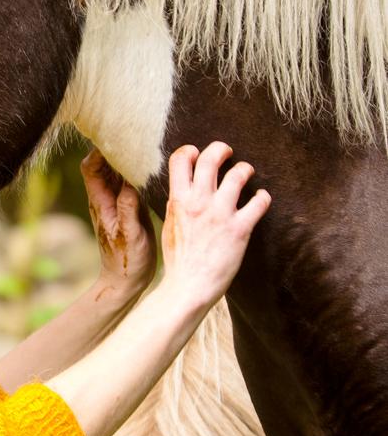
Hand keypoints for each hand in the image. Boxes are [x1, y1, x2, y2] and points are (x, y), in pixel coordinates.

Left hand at [81, 149, 156, 300]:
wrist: (126, 280)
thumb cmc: (126, 260)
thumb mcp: (130, 234)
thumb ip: (128, 208)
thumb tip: (128, 182)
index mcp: (101, 202)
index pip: (91, 167)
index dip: (99, 150)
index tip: (117, 138)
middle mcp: (106, 199)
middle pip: (103, 165)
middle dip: (114, 148)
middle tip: (134, 135)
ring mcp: (117, 202)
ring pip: (117, 172)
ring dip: (127, 158)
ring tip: (145, 145)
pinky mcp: (129, 207)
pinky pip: (130, 183)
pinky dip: (137, 172)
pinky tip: (152, 166)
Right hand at [160, 142, 270, 308]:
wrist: (189, 287)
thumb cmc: (179, 259)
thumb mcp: (171, 224)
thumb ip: (178, 203)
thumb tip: (184, 189)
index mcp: (179, 200)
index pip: (180, 159)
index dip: (190, 151)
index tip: (197, 154)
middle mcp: (199, 202)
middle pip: (210, 158)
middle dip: (221, 149)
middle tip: (227, 151)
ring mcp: (220, 214)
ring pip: (238, 174)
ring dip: (245, 169)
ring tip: (247, 172)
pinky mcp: (240, 229)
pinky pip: (259, 202)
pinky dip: (263, 197)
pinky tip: (262, 199)